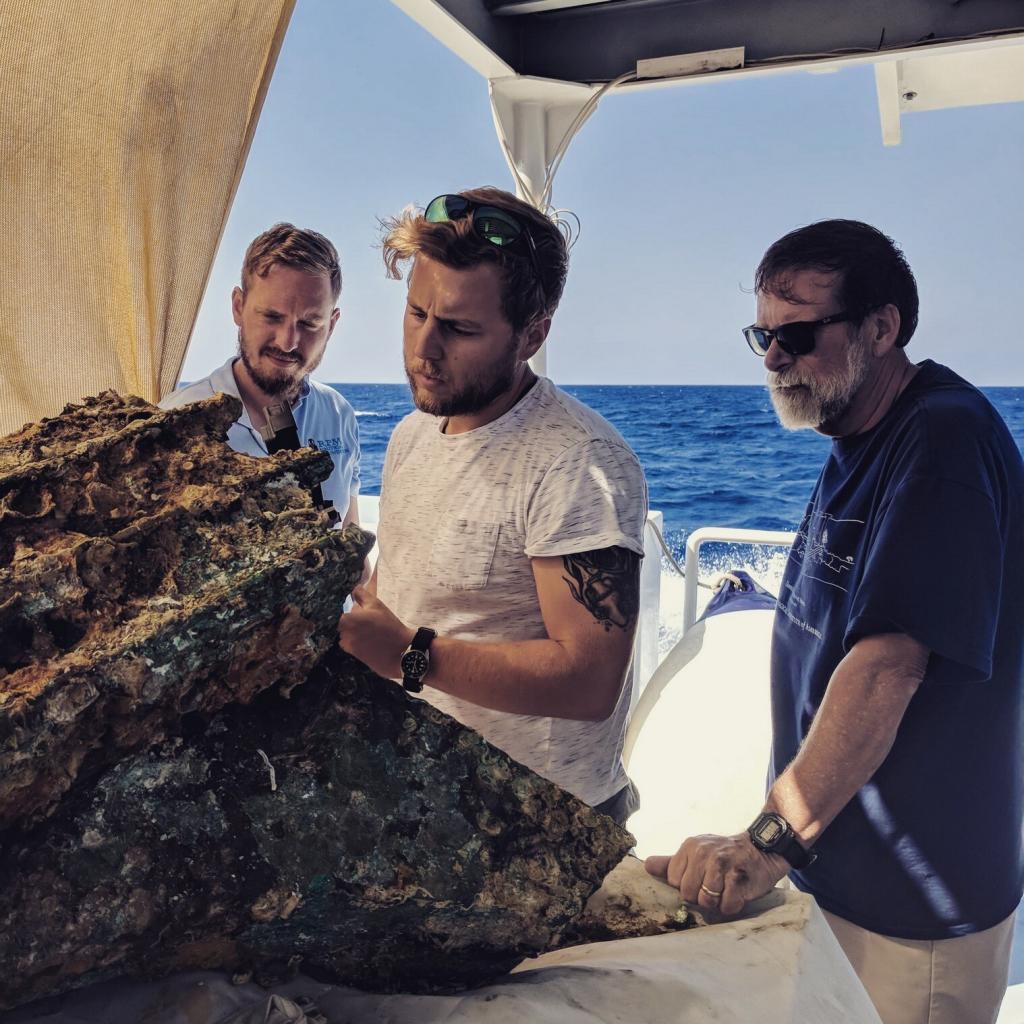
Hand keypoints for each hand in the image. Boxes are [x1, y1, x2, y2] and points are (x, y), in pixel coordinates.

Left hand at [337, 586, 414, 678]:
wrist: (400, 649)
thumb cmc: (388, 625)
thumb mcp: (376, 605)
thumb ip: (362, 595)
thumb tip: (354, 589)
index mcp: (349, 619)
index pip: (345, 615)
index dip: (356, 615)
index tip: (366, 616)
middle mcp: (345, 633)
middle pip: (344, 626)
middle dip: (354, 624)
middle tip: (369, 625)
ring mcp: (349, 646)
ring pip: (346, 636)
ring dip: (354, 634)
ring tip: (370, 634)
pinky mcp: (354, 656)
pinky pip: (350, 646)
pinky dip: (356, 644)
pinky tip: (369, 643)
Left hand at [644, 833, 788, 915]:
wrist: (761, 849)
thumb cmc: (725, 856)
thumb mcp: (696, 853)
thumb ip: (671, 862)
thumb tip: (646, 865)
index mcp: (690, 846)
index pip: (674, 881)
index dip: (687, 886)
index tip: (701, 879)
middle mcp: (703, 852)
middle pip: (688, 894)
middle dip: (701, 897)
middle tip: (715, 887)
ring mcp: (722, 864)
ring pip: (706, 902)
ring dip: (717, 903)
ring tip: (726, 890)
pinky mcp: (739, 877)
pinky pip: (726, 906)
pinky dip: (731, 906)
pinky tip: (737, 893)